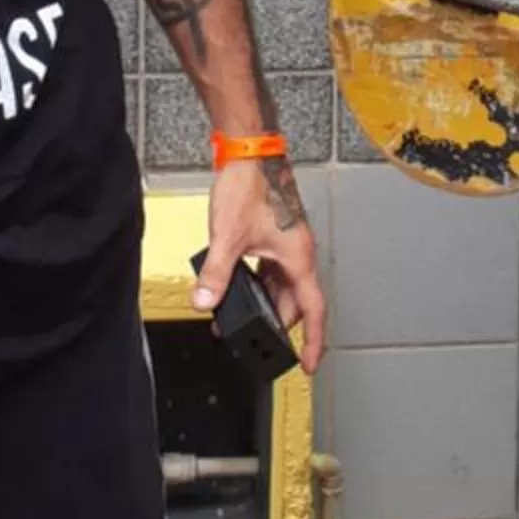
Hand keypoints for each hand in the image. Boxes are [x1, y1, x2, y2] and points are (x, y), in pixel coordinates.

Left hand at [194, 154, 327, 372]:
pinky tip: (238, 286)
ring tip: (238, 316)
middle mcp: (298, 254)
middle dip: (275, 324)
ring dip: (264, 303)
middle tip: (254, 341)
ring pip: (282, 287)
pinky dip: (258, 284)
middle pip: (294, 303)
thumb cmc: (250, 186)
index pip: (313, 311)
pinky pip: (271, 271)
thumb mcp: (228, 237)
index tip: (309, 365)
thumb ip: (216, 274)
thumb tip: (206, 301)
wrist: (250, 154)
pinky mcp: (276, 236)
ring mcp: (288, 245)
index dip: (312, 341)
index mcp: (297, 258)